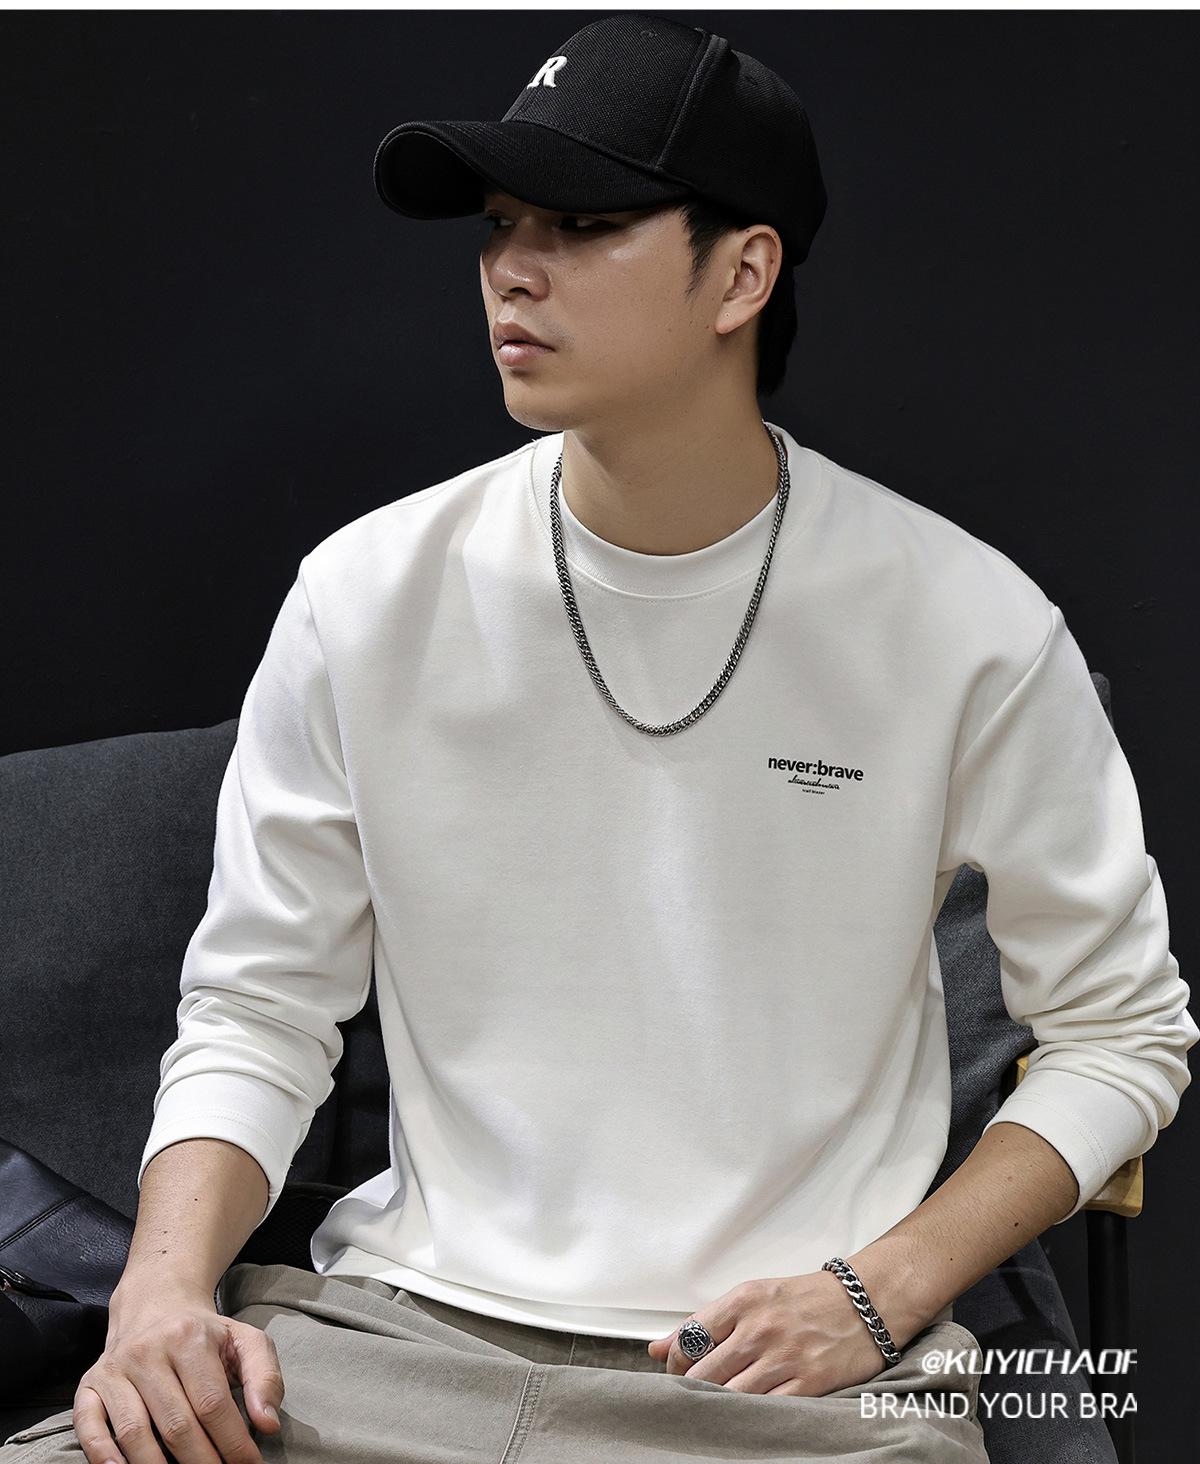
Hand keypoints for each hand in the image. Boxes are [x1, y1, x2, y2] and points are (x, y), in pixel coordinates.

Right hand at [71, 1278, 283, 1462]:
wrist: (154, 1303)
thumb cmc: (204, 1332)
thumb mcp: (244, 1339)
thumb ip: (264, 1377)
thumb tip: (267, 1424)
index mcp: (188, 1337)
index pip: (212, 1404)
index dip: (233, 1442)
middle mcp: (147, 1351)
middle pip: (176, 1425)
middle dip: (202, 1462)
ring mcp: (114, 1369)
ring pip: (134, 1433)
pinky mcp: (89, 1384)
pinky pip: (89, 1427)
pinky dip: (103, 1456)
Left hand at [646, 1271, 891, 1395]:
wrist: (864, 1302)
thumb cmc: (805, 1299)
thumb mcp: (753, 1297)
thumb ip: (705, 1322)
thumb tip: (657, 1348)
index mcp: (744, 1300)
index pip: (690, 1337)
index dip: (675, 1362)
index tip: (675, 1371)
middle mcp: (760, 1327)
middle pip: (706, 1371)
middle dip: (692, 1388)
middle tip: (691, 1395)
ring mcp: (784, 1356)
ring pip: (732, 1395)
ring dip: (717, 1406)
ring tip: (714, 1409)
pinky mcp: (808, 1383)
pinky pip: (766, 1409)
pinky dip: (750, 1416)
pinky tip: (745, 1416)